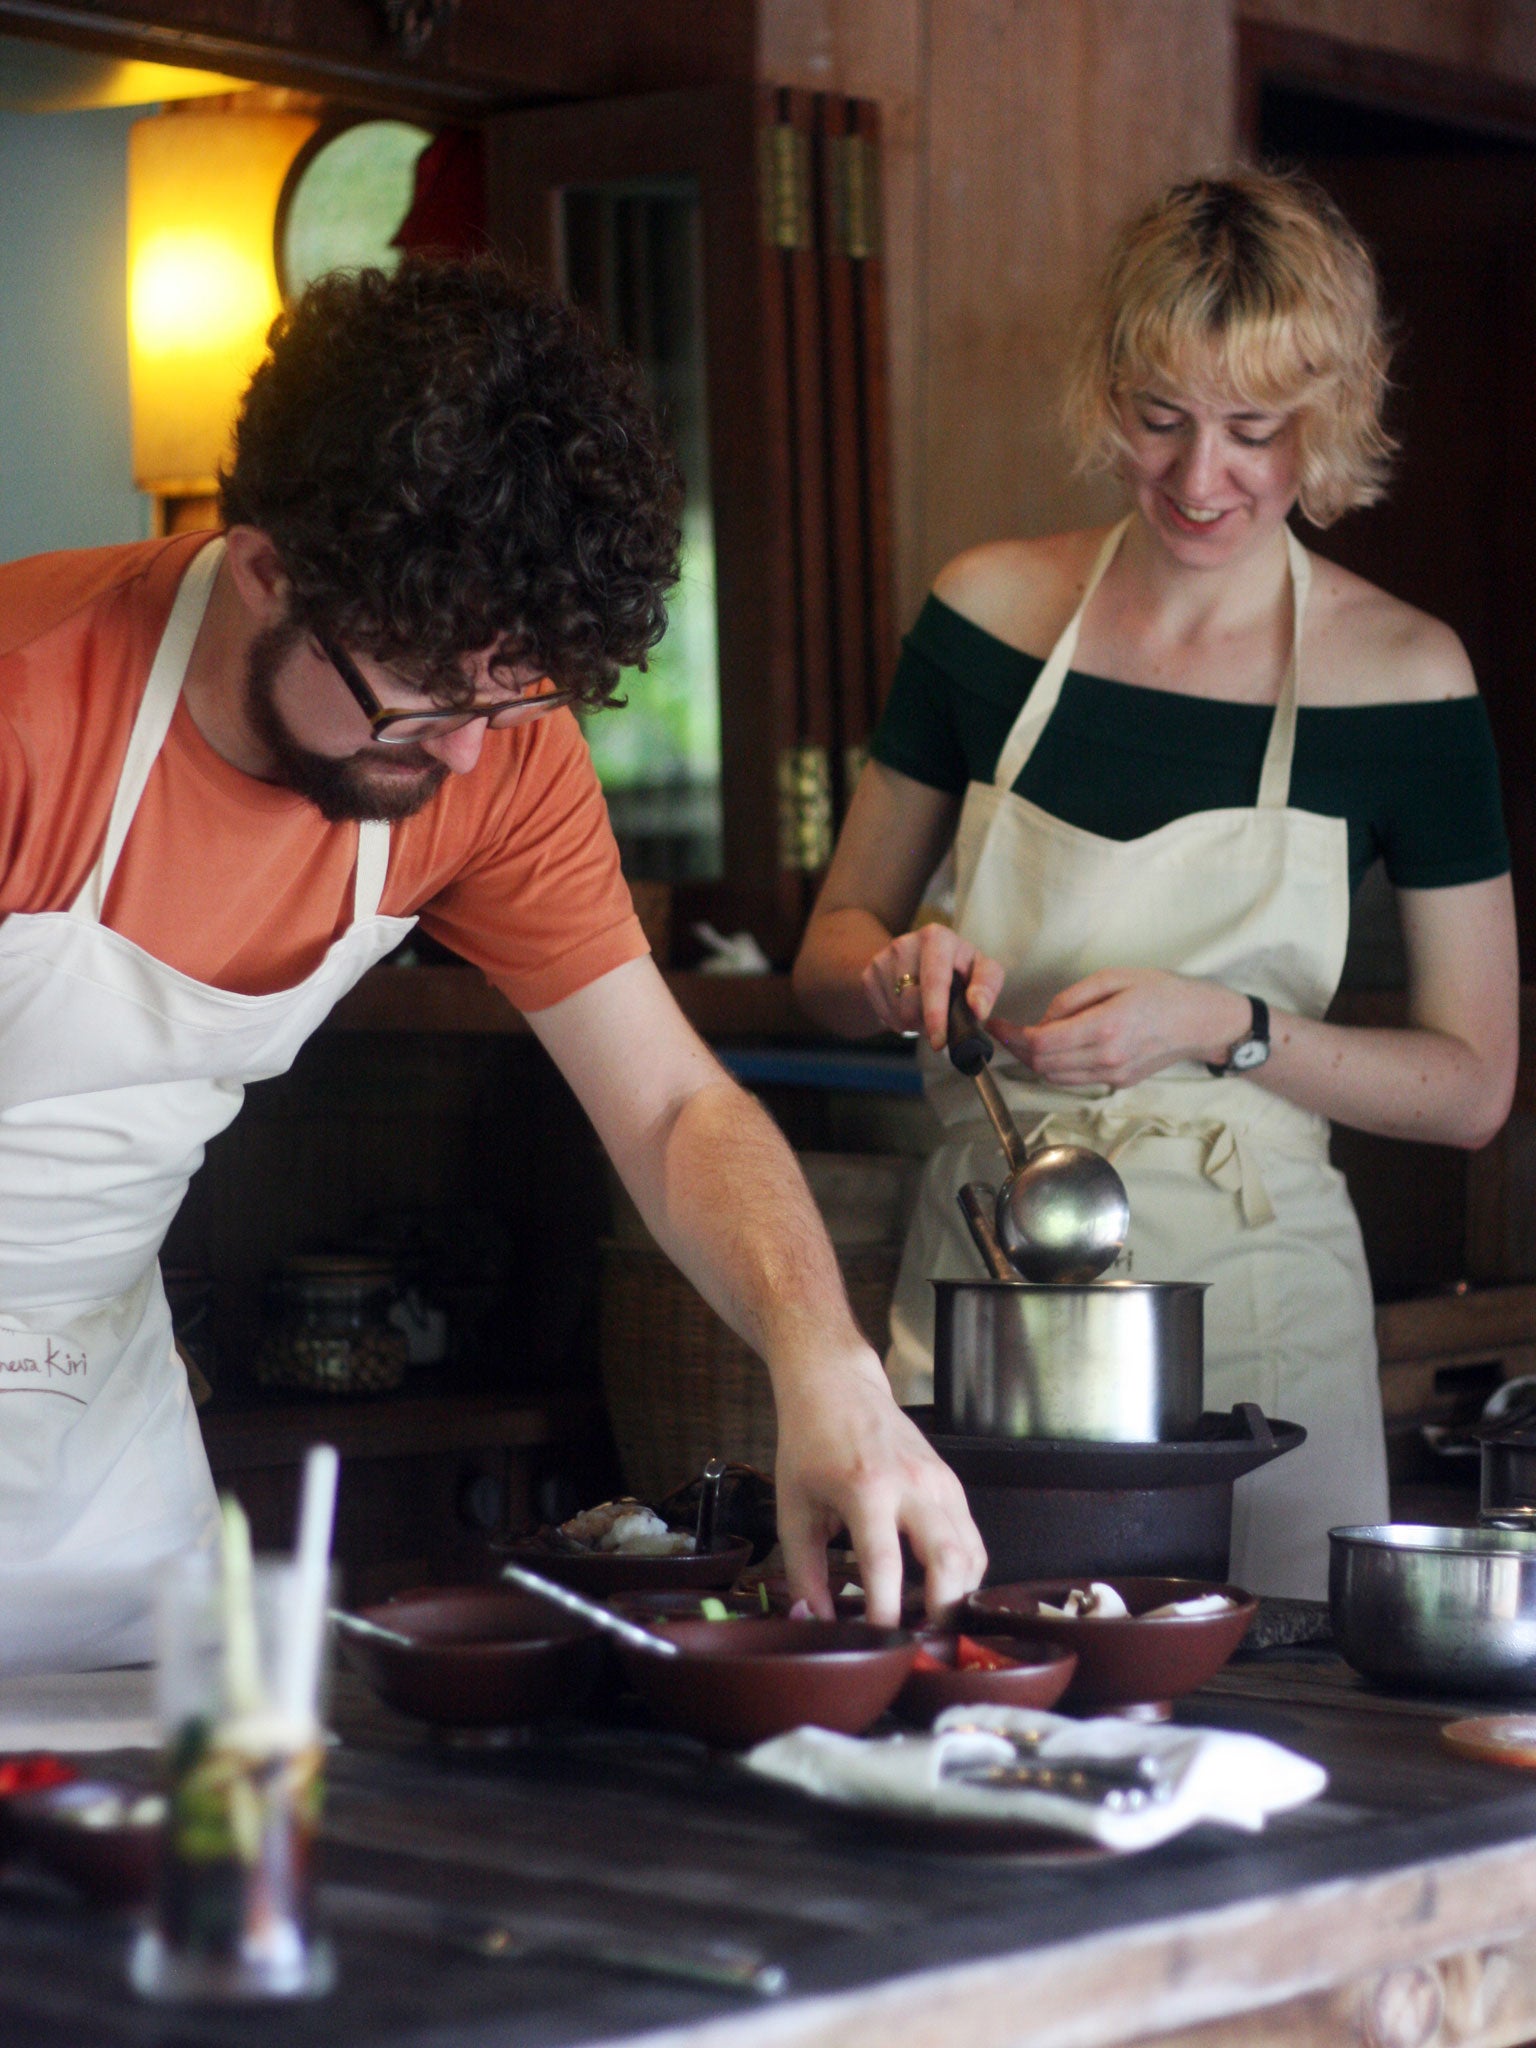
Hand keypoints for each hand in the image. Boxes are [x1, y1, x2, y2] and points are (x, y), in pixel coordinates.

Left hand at [773, 1352, 986, 1625]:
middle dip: (942, 1612)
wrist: (837, 1386)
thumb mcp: (794, 1509)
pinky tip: (942, 1590)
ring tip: (933, 1624)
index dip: (885, 1611)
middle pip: (948, 1560)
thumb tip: (816, 1624)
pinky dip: (964, 1572)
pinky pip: (971, 1537)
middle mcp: (912, 1483)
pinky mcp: (952, 1482)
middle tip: (924, 1644)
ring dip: (958, 1595)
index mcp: (866, 1488)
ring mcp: (939, 1481)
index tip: (881, 1644)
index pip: (884, 1564)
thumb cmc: (810, 1445)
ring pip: (970, 1552)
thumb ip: (803, 1572)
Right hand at [860, 925, 1007, 1053]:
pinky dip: (898, 1021)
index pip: (934, 980)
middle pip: (911, 1001)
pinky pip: (883, 1014)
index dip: (936, 1014)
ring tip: (924, 1013)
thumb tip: (978, 1009)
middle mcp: (906, 942)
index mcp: (937, 937)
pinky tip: (908, 1010)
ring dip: (914, 1023)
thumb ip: (987, 986)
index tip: (939, 1041)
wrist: (918, 960)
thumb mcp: (981, 970)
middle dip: (926, 1023)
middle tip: (938, 1029)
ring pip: (897, 1011)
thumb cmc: (958, 969)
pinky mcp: (869, 974)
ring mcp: (882, 958)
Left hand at [988, 969, 1251, 1088]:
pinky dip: (1056, 1067)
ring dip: (1034, 1061)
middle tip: (1006, 1030)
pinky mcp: (1119, 1082)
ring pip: (1055, 1078)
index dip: (1011, 1036)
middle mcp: (1107, 1058)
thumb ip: (1073, 998)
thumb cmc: (1163, 992)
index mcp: (1105, 1027)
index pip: (1041, 1043)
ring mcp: (1113, 1075)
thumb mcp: (1115, 978)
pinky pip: (1075, 1080)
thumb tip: (1044, 1018)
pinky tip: (1056, 1047)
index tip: (996, 1024)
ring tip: (1026, 1038)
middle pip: (1042, 1065)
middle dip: (1017, 1049)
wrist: (1202, 1021)